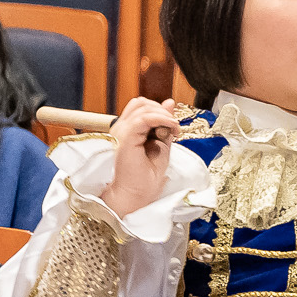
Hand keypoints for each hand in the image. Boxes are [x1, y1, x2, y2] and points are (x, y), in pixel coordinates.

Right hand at [102, 97, 185, 217]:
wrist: (137, 193)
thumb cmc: (147, 175)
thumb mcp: (161, 144)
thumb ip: (164, 124)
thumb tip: (169, 102)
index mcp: (127, 130)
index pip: (141, 106)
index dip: (160, 110)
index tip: (174, 125)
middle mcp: (121, 128)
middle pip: (141, 103)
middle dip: (163, 111)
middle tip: (175, 127)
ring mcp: (121, 132)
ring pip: (143, 108)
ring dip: (165, 115)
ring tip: (174, 129)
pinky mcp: (125, 138)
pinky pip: (144, 119)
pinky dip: (162, 119)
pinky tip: (172, 128)